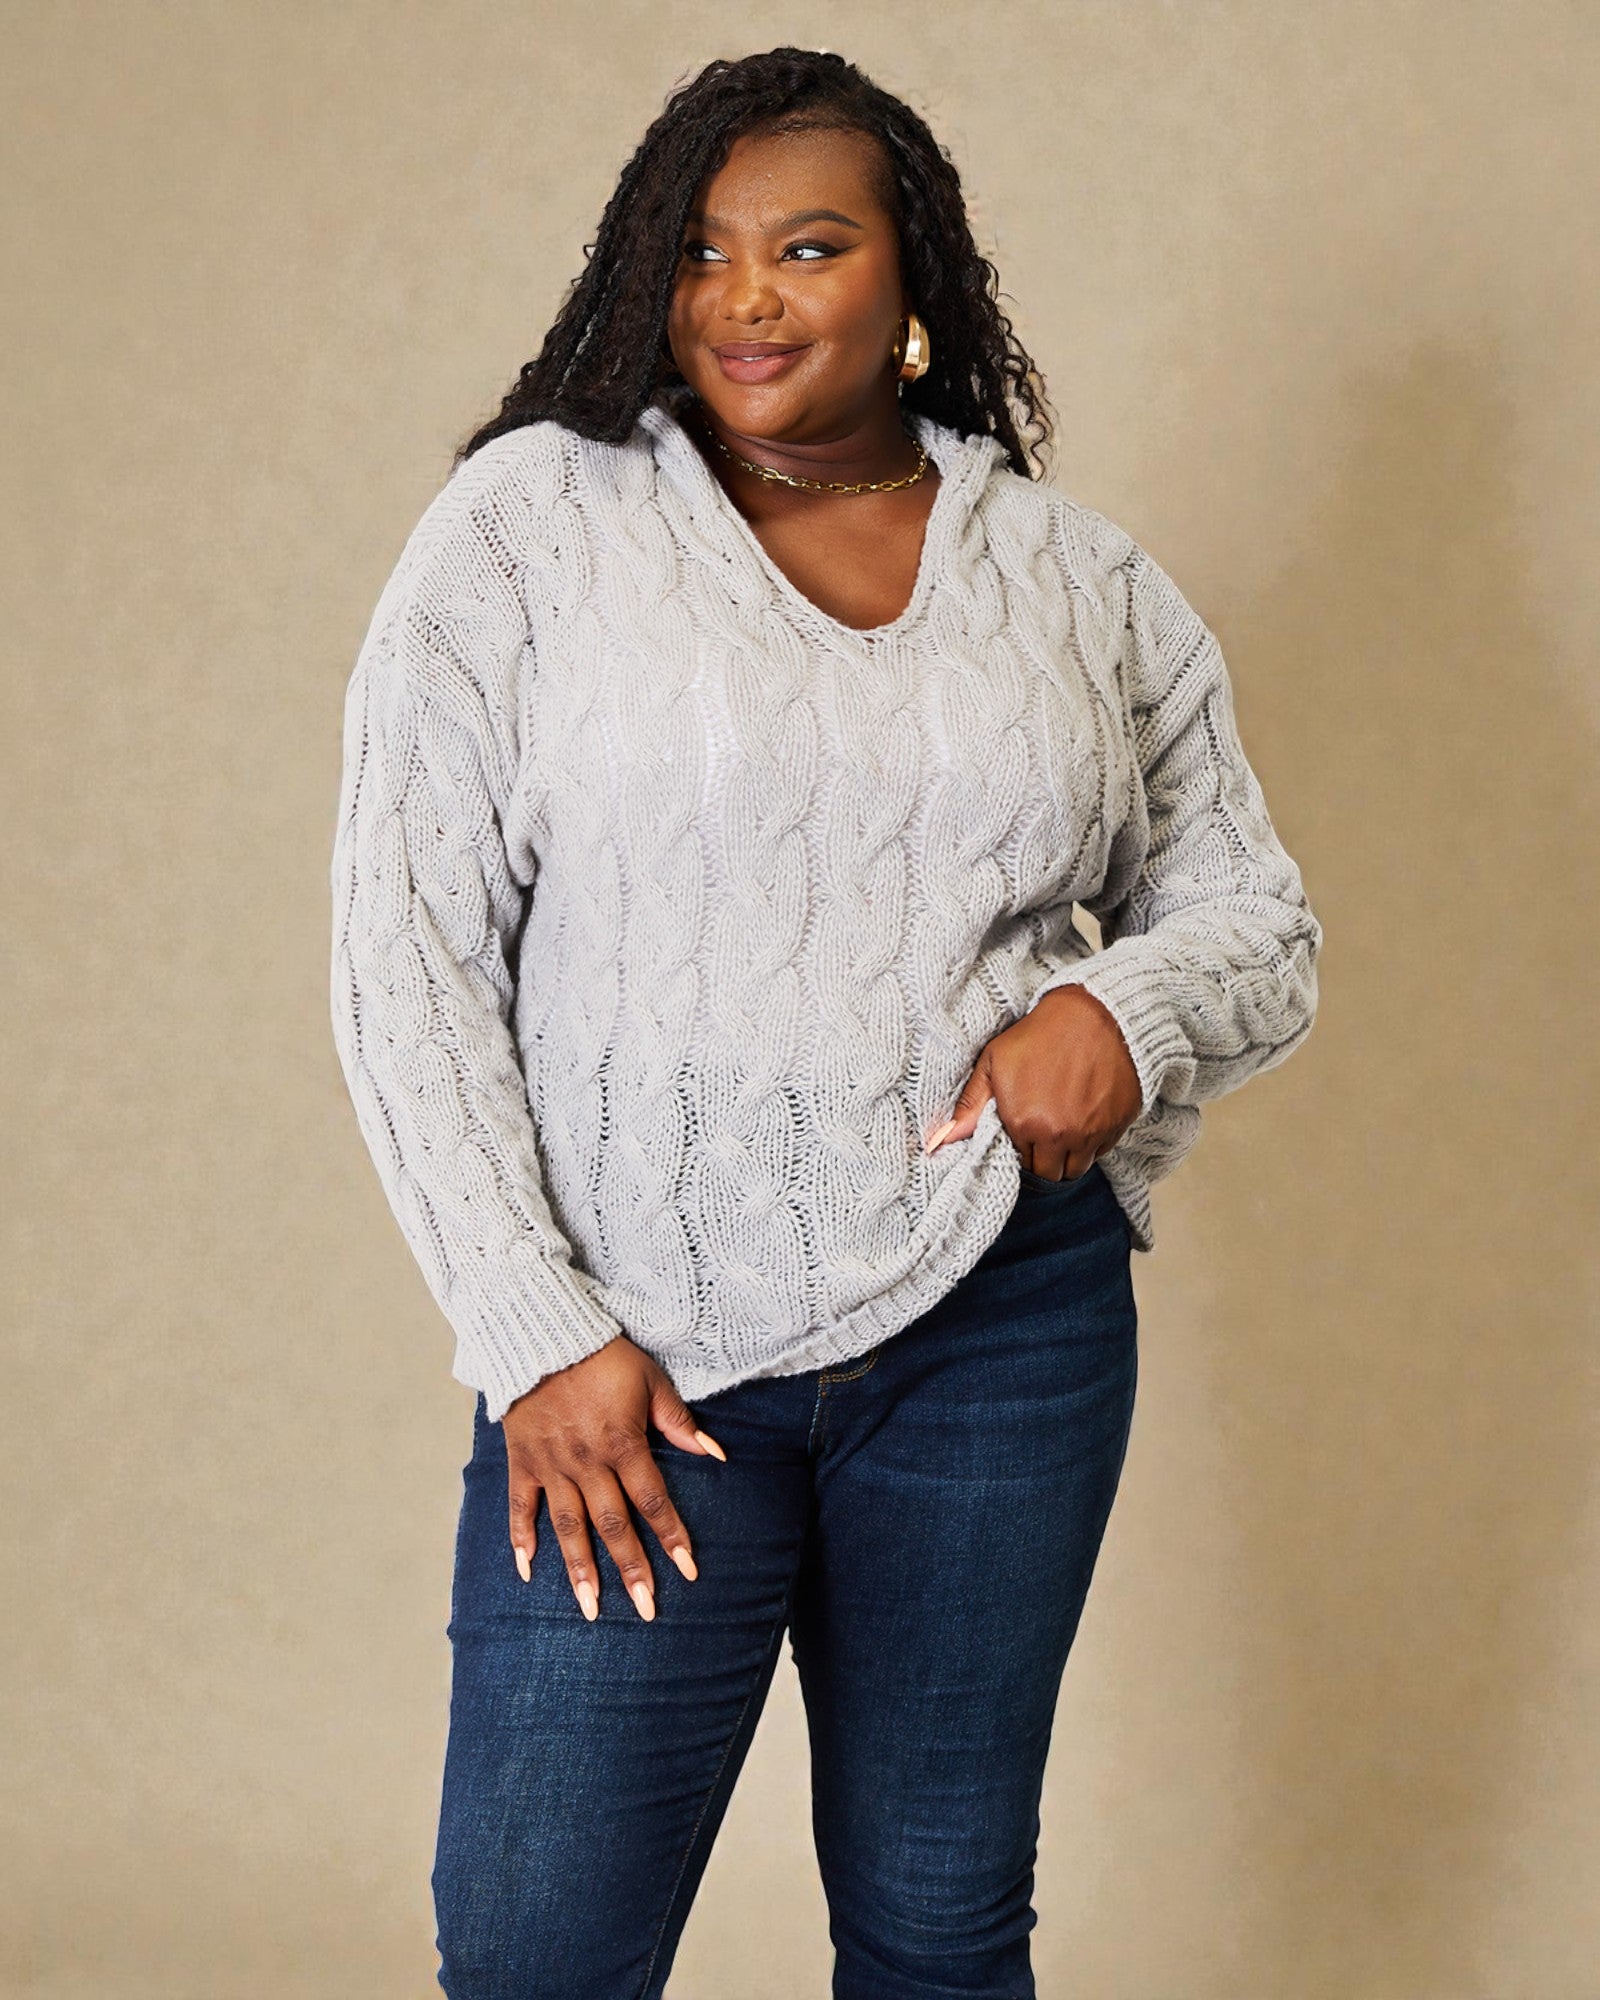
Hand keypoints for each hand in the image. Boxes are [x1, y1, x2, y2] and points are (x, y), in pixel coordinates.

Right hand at [500, 1336, 725, 1621]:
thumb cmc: (602, 1355)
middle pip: (612, 1525)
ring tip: (591, 1608)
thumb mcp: (650, 1380)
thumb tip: (715, 1454)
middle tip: (646, 1609)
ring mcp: (551, 1465)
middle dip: (631, 1569)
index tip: (688, 1571)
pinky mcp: (521, 1460)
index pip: (652, 1500)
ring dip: (580, 1570)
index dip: (671, 1536)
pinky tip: (527, 1572)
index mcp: (622, 1444)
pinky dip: (521, 1539)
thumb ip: (679, 1421)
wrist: (542, 1334)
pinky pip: (519, 1506)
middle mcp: (587, 1463)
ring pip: (568, 1527)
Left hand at [926, 985, 1142, 1179]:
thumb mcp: (995, 1061)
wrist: (1096, 1013)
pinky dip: (1093, 1143)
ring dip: (1068, 1158)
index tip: (1023, 1136)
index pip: (1019, 1165)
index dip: (1019, 1153)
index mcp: (1025, 1123)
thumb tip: (940, 1139)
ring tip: (1063, 1131)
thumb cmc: (1040, 1034)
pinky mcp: (1117, 1126)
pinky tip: (1085, 1118)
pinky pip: (1102, 1152)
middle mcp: (1059, 1135)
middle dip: (1043, 1162)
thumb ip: (970, 1104)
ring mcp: (1092, 1133)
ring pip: (1077, 1170)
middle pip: (1049, 1175)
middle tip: (1042, 1137)